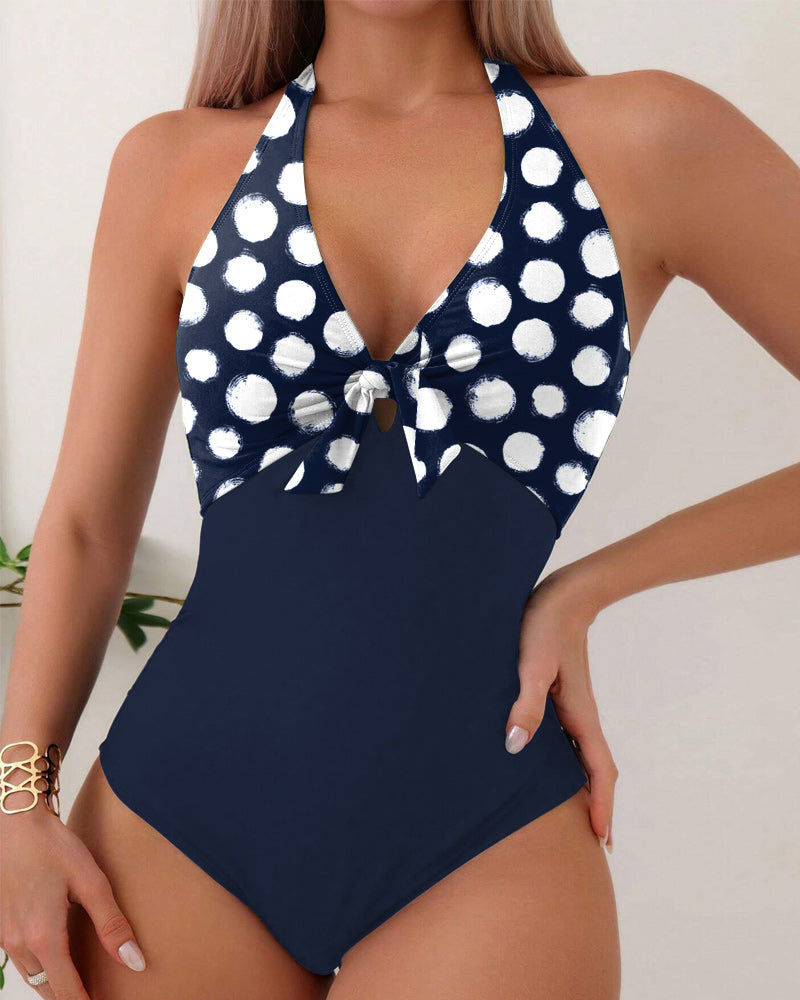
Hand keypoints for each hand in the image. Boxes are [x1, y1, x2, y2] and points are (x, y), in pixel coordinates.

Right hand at [0, 801, 145, 997]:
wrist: (15, 825)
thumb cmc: (54, 848)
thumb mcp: (91, 882)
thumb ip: (112, 924)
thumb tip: (133, 961)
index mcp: (45, 938)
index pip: (68, 992)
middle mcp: (21, 945)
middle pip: (48, 991)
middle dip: (73, 999)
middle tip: (99, 997)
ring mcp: (6, 938)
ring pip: (34, 979)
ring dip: (57, 987)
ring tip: (84, 986)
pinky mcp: (1, 927)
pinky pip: (23, 962)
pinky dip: (43, 970)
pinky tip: (60, 961)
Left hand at [504, 566, 617, 851]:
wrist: (562, 594)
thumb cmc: (543, 626)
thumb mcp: (531, 664)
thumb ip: (525, 702)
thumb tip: (514, 746)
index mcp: (580, 715)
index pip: (599, 771)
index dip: (601, 806)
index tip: (602, 840)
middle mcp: (581, 716)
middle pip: (595, 771)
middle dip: (597, 805)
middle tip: (594, 841)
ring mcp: (573, 706)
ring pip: (582, 756)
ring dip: (584, 785)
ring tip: (575, 814)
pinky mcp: (561, 694)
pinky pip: (569, 739)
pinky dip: (568, 763)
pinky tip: (550, 766)